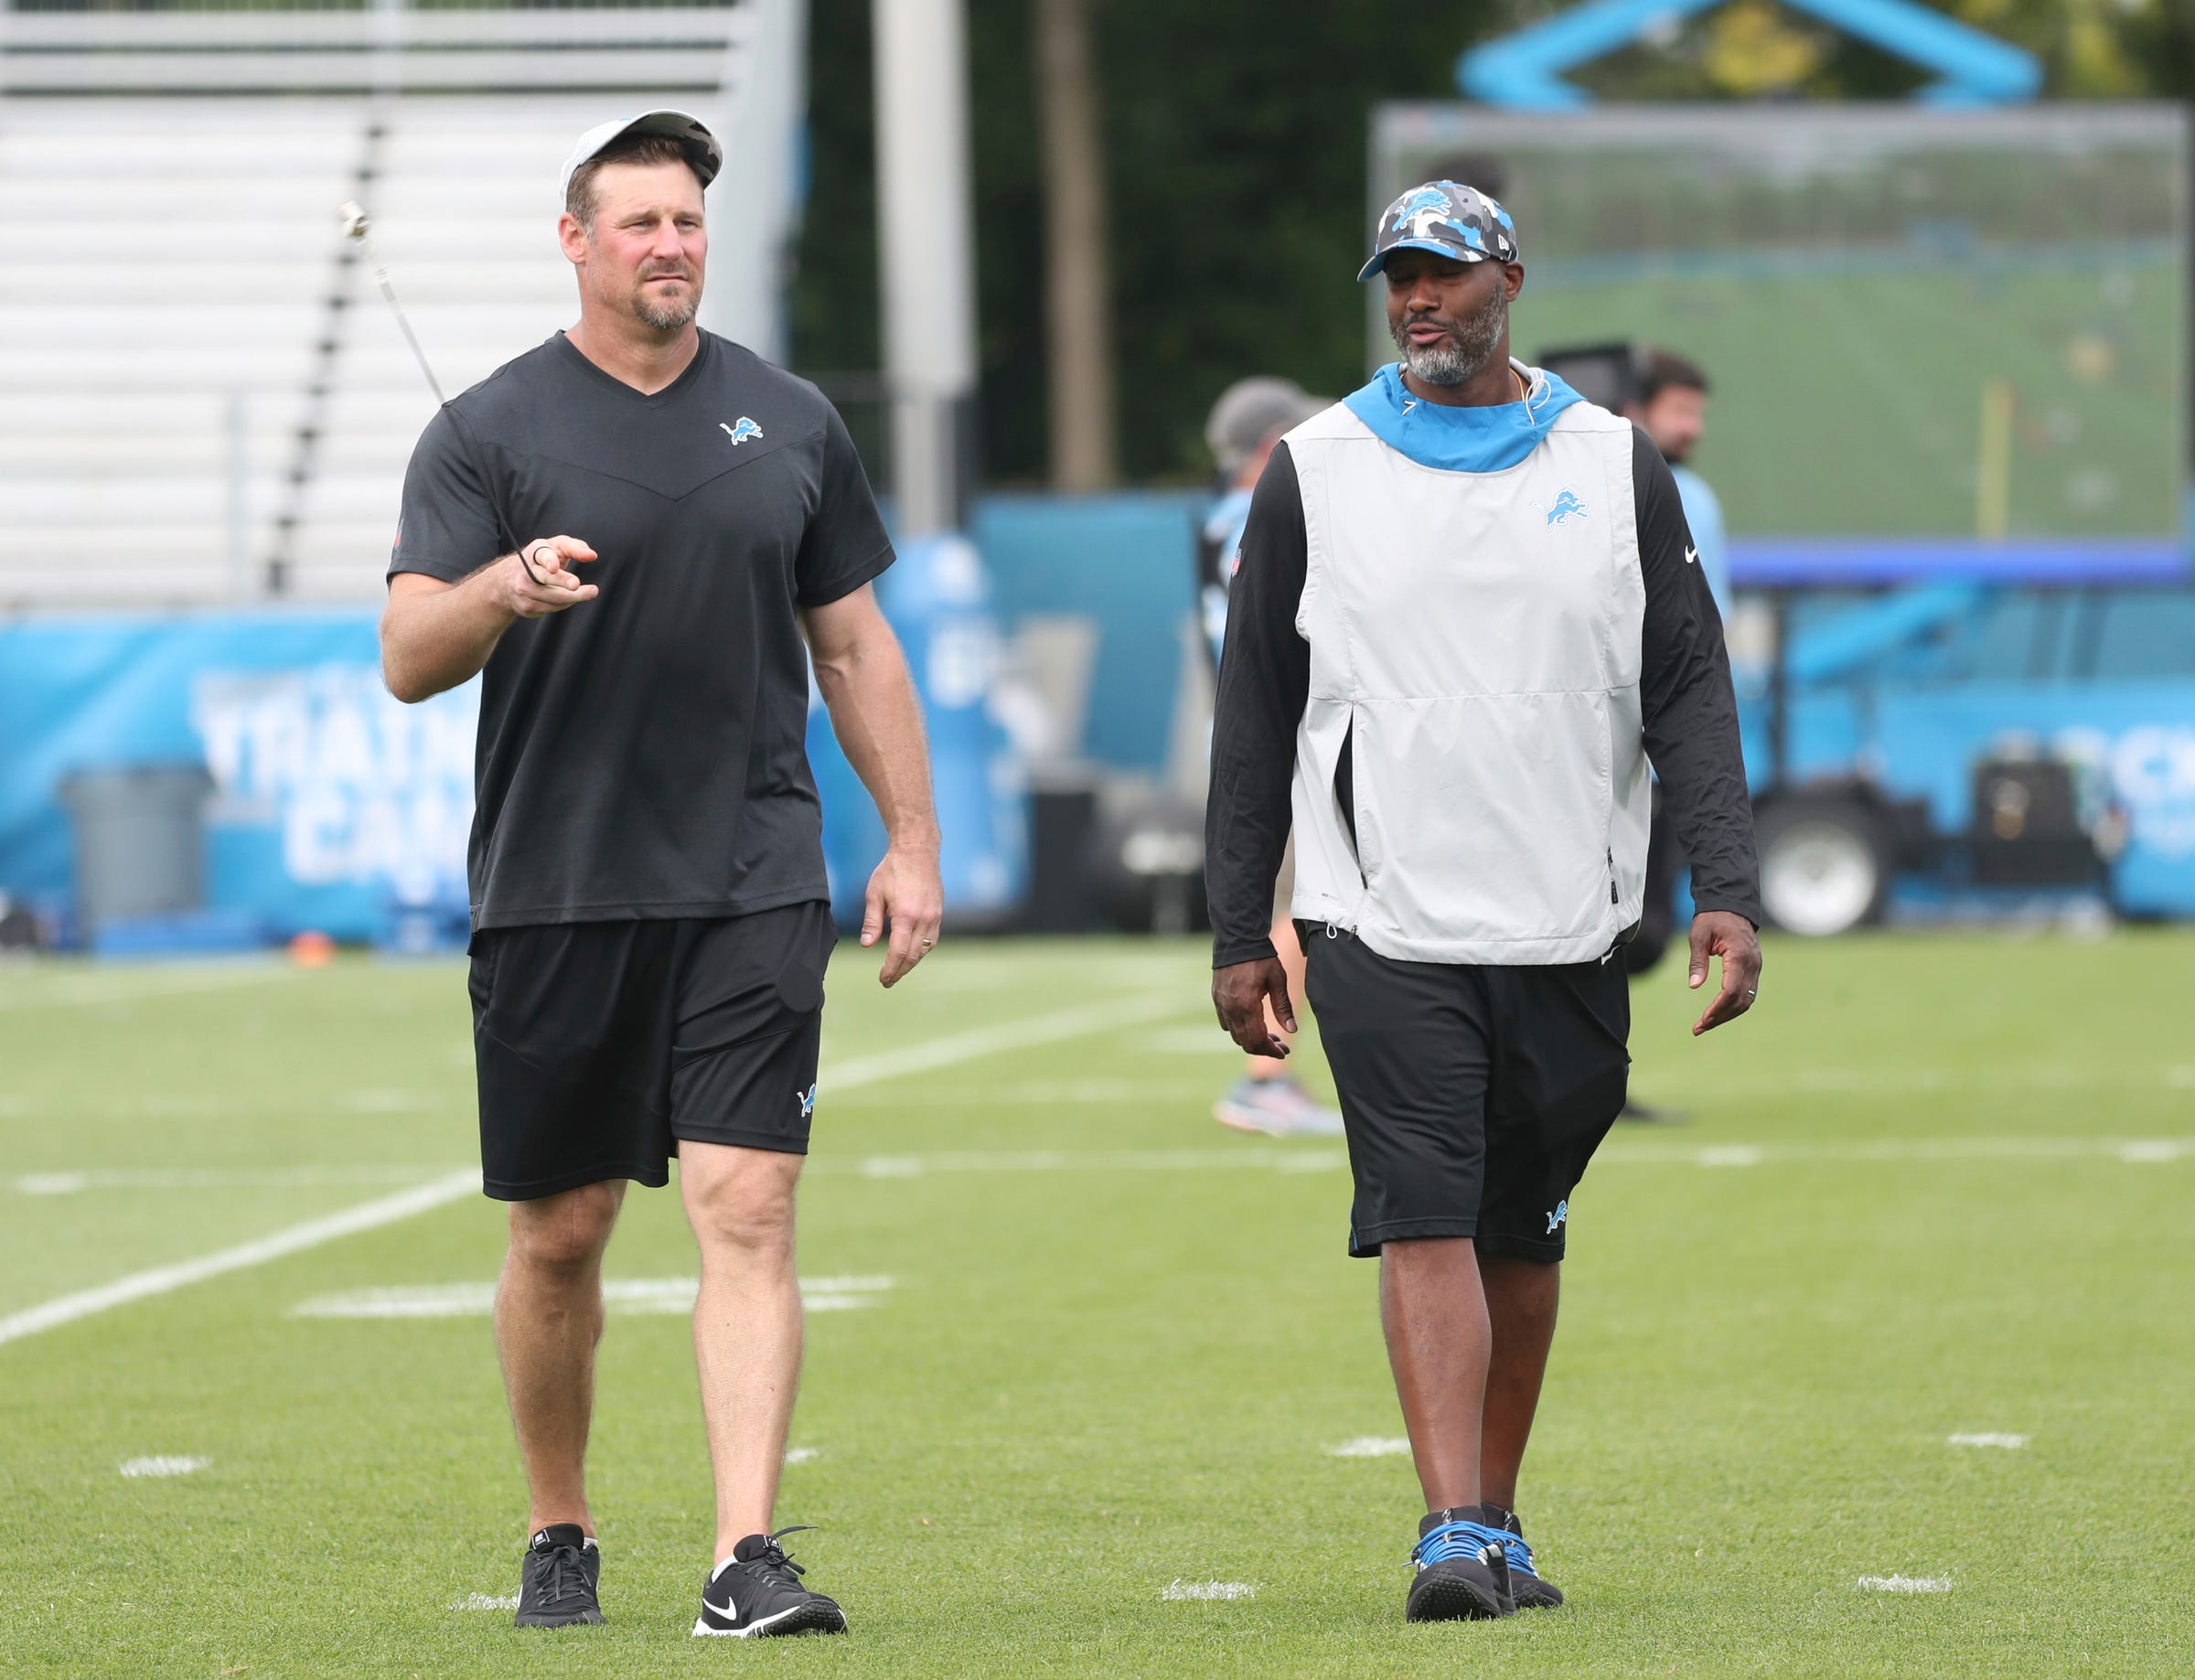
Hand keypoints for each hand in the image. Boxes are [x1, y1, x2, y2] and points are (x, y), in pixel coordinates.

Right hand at [501, 535, 597, 618]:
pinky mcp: (527, 607)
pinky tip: (571, 598)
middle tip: (576, 584)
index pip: (542, 555)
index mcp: (535, 553)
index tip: (555, 567)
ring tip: (591, 591)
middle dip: (561, 581)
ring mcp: (525, 591)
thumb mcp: (555, 547)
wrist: (507, 581)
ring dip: (575, 596)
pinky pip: (553, 607)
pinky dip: (565, 603)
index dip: (549, 561)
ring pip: (555, 598)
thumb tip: (592, 555)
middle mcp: (526, 572)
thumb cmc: (541, 560)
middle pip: (545, 577)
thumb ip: (574, 547)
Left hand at [861, 840, 942, 986]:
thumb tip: (867, 946)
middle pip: (913, 956)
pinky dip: (921, 951)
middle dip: (899, 971)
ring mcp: (935, 916)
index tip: (882, 978)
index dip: (890, 969)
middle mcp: (924, 919)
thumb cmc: (892, 870)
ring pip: (925, 950)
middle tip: (887, 981)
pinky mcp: (939, 913)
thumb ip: (872, 922)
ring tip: (898, 970)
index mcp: (905, 916)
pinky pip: (932, 939)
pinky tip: (911, 953)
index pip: (898, 952)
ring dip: (911, 963)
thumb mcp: (874, 894)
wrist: (917, 851)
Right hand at [1212, 957, 1294, 1057]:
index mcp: (1247, 1005)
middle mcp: (1231, 1009)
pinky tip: (1253, 1024)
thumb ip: (1284, 1007)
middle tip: (1280, 1046)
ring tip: (1269, 1035)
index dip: (1271, 1050)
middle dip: (1264, 1049)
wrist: (1238, 940)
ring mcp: (1222, 1005)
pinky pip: (1227, 1024)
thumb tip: (1291, 1030)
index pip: (1258, 1039)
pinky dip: (1240, 1030)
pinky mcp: (1217, 1000)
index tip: (1284, 1052)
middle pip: (1246, 1042)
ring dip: (1252, 1040)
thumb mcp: (1278, 981)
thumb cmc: (1261, 959)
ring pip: (1236, 1035)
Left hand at [1688, 910, 1761, 1035]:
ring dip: (1727, 1015)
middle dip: (1720, 1017)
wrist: (1731, 906)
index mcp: (1739, 956)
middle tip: (1698, 1028)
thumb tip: (1694, 986)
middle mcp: (1752, 965)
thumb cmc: (1712, 919)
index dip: (1717, 1008)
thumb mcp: (1698, 935)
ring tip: (1705, 1024)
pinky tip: (1718, 1013)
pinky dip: (1734, 1006)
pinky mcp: (1754, 970)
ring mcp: (1756, 968)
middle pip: (1740, 1001)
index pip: (1731, 990)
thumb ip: (1697, 961)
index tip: (1702, 1019)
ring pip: (1746, 1001)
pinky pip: (1747, 994)